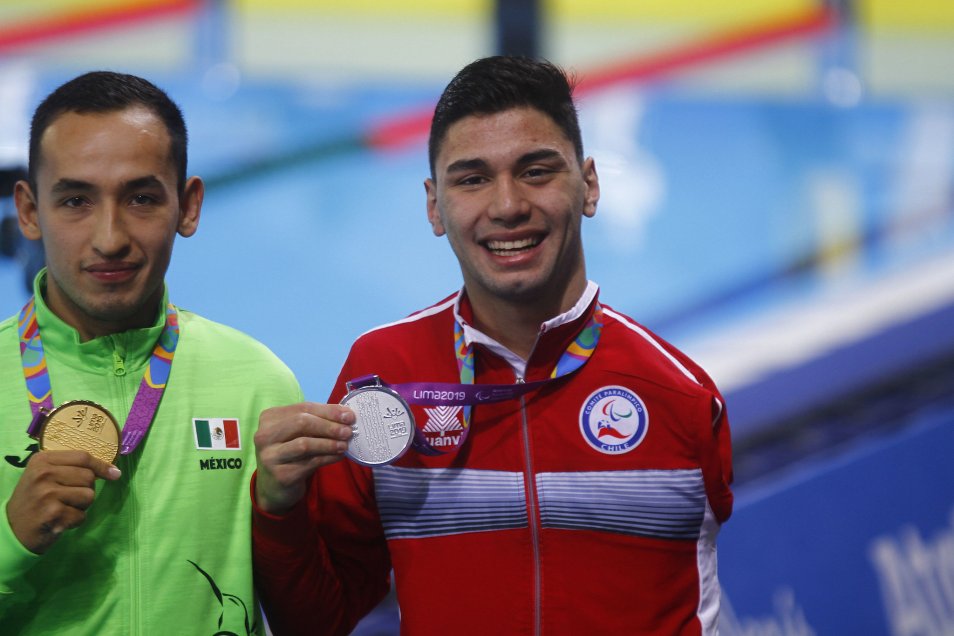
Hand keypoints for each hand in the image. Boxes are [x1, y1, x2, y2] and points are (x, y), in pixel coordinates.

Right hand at [5, 450, 121, 553]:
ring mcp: (48, 494)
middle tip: (67, 498)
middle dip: (85, 490)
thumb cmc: (34, 500)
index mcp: (42, 460)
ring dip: (81, 506)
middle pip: (89, 477)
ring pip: (89, 496)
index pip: (83, 457)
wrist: (12, 530)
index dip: (102, 466)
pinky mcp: (53, 513)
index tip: (115, 473)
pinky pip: (82, 515)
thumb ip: (70, 468)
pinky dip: (74, 521)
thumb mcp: (44, 476)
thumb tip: (113, 470)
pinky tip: (59, 521)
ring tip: (62, 508)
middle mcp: (43, 474)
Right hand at [253, 403, 354, 514]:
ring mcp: (270, 456)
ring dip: (329, 443)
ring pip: (305, 444)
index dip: (329, 411)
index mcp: (270, 417)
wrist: (273, 486)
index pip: (303, 408)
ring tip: (345, 445)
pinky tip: (338, 456)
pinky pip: (309, 463)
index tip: (349, 416)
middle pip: (302, 423)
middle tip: (348, 431)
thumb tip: (346, 414)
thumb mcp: (299, 433)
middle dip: (329, 426)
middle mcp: (265, 435)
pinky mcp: (280, 475)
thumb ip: (318, 420)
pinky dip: (328, 458)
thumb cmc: (290, 453)